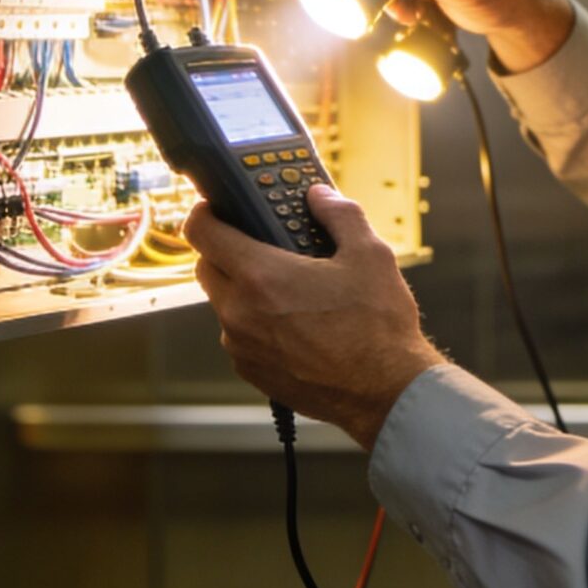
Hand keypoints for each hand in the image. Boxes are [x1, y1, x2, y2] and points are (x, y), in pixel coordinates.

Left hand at [185, 185, 446, 449]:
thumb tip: (320, 196)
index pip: (202, 232)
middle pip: (206, 268)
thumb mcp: (369, 254)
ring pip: (223, 304)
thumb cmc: (377, 325)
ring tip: (286, 288)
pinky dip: (254, 324)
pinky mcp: (252, 372)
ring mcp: (242, 347)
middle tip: (258, 244)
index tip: (214, 208)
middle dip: (224, 251)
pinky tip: (293, 322)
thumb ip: (340, 214)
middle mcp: (239, 312)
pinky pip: (239, 336)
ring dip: (241, 290)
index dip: (204, 212)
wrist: (386, 391)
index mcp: (260, 276)